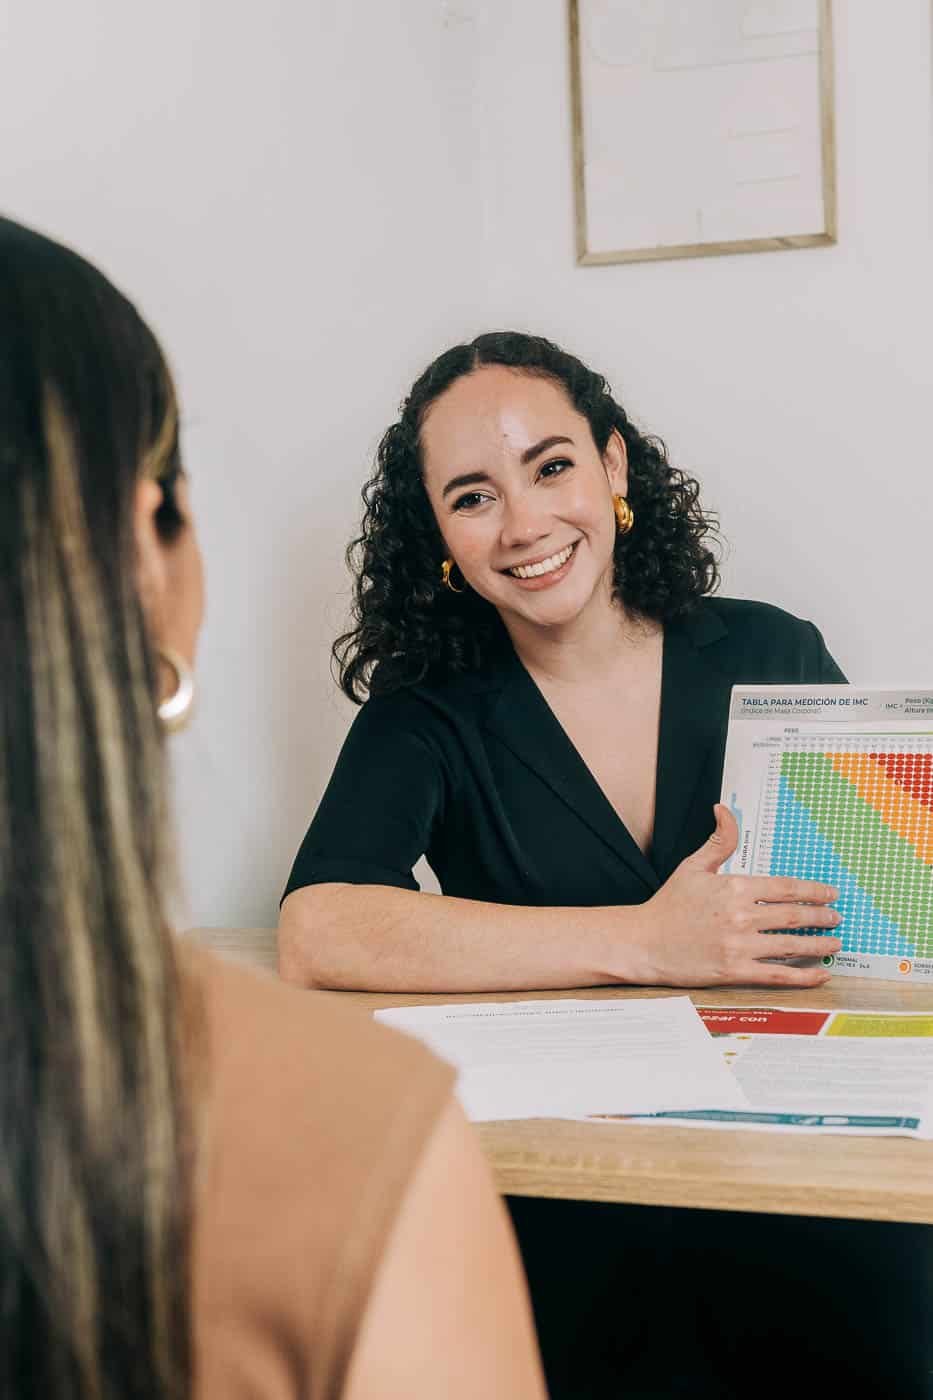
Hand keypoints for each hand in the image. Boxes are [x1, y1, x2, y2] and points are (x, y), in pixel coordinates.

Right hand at [629, 804, 842, 987]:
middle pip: (795, 916)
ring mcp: (739, 945)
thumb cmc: (669, 905)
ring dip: (820, 944)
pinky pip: (778, 974)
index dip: (814, 891)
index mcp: (734, 887)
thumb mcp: (693, 867)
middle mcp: (741, 916)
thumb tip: (725, 810)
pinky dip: (804, 976)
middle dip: (822, 917)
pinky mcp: (735, 971)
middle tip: (837, 918)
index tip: (830, 894)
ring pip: (792, 945)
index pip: (786, 888)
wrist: (644, 943)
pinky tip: (821, 974)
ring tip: (835, 943)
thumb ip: (719, 841)